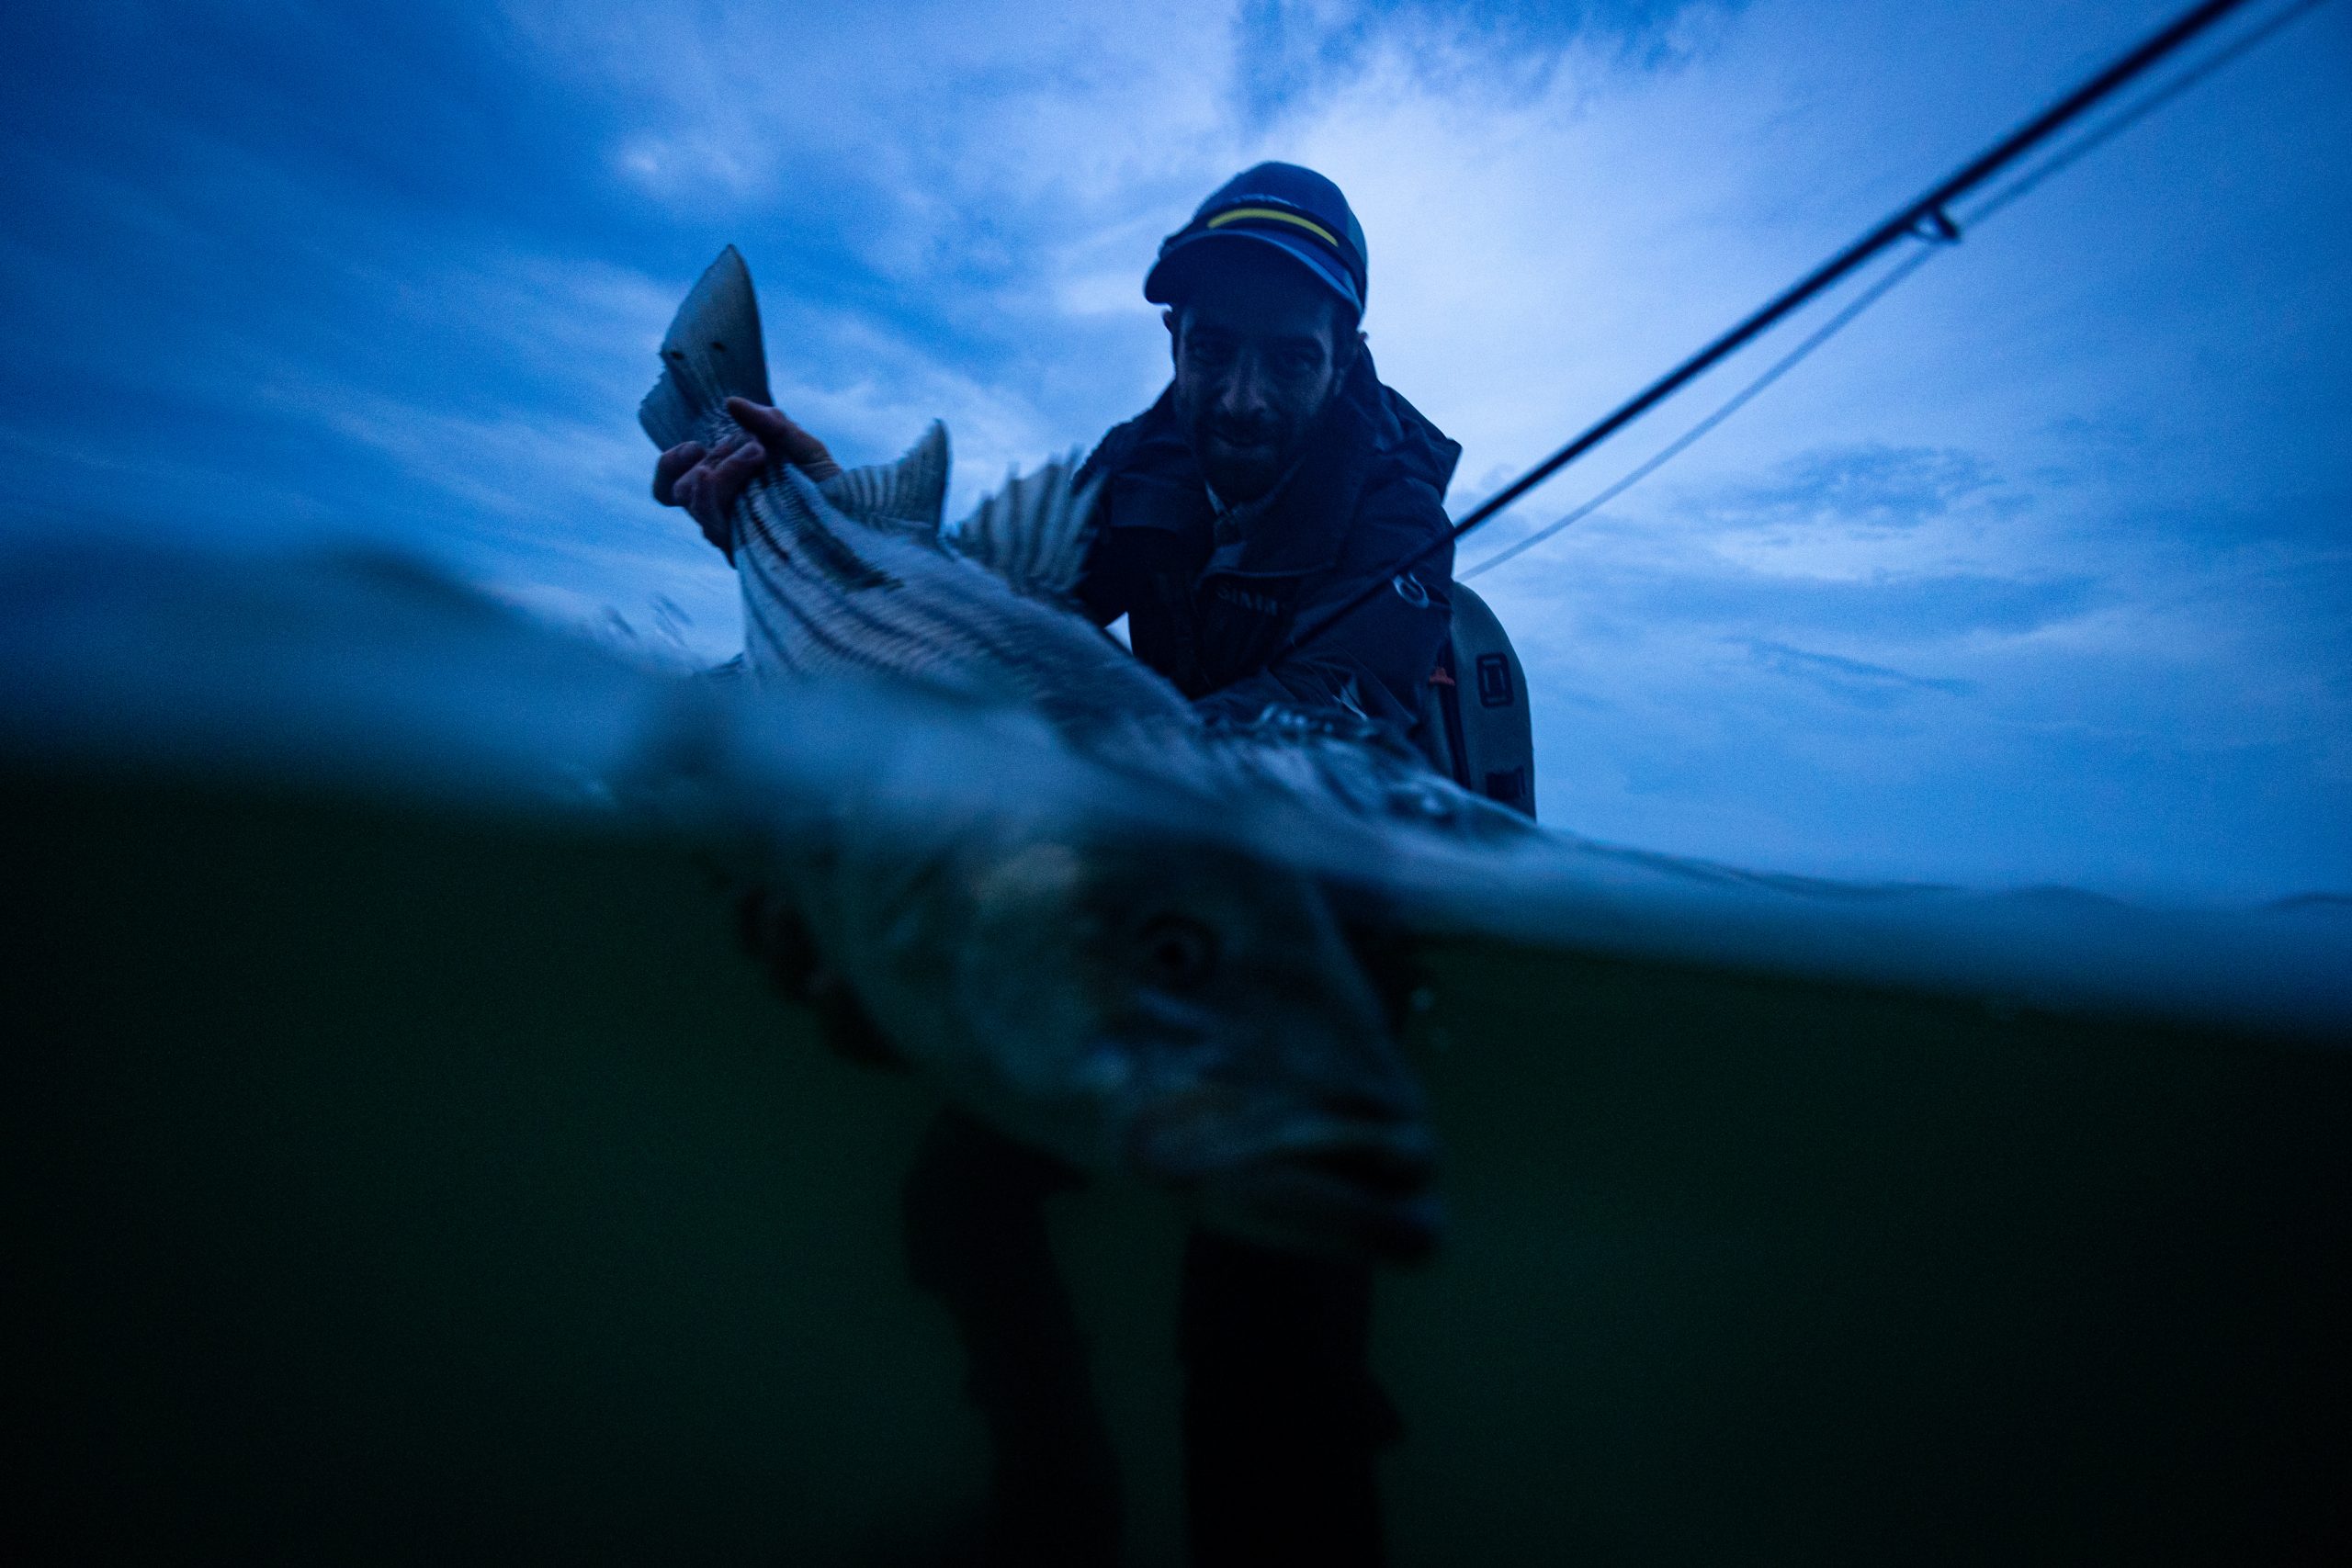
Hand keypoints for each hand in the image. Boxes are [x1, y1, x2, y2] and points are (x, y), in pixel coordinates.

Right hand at [652, 398, 841, 559]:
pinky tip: (741, 481)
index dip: (670, 466)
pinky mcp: (747, 555)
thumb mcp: (803, 448)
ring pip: (699, 509)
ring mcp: (735, 537)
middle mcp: (726, 515)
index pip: (673, 487)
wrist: (861, 527)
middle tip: (754, 448)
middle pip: (682, 494)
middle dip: (713, 463)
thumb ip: (770, 424)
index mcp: (729, 490)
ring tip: (758, 454)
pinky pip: (717, 530)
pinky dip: (720, 500)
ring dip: (724, 473)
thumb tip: (731, 403)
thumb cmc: (832, 490)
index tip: (694, 446)